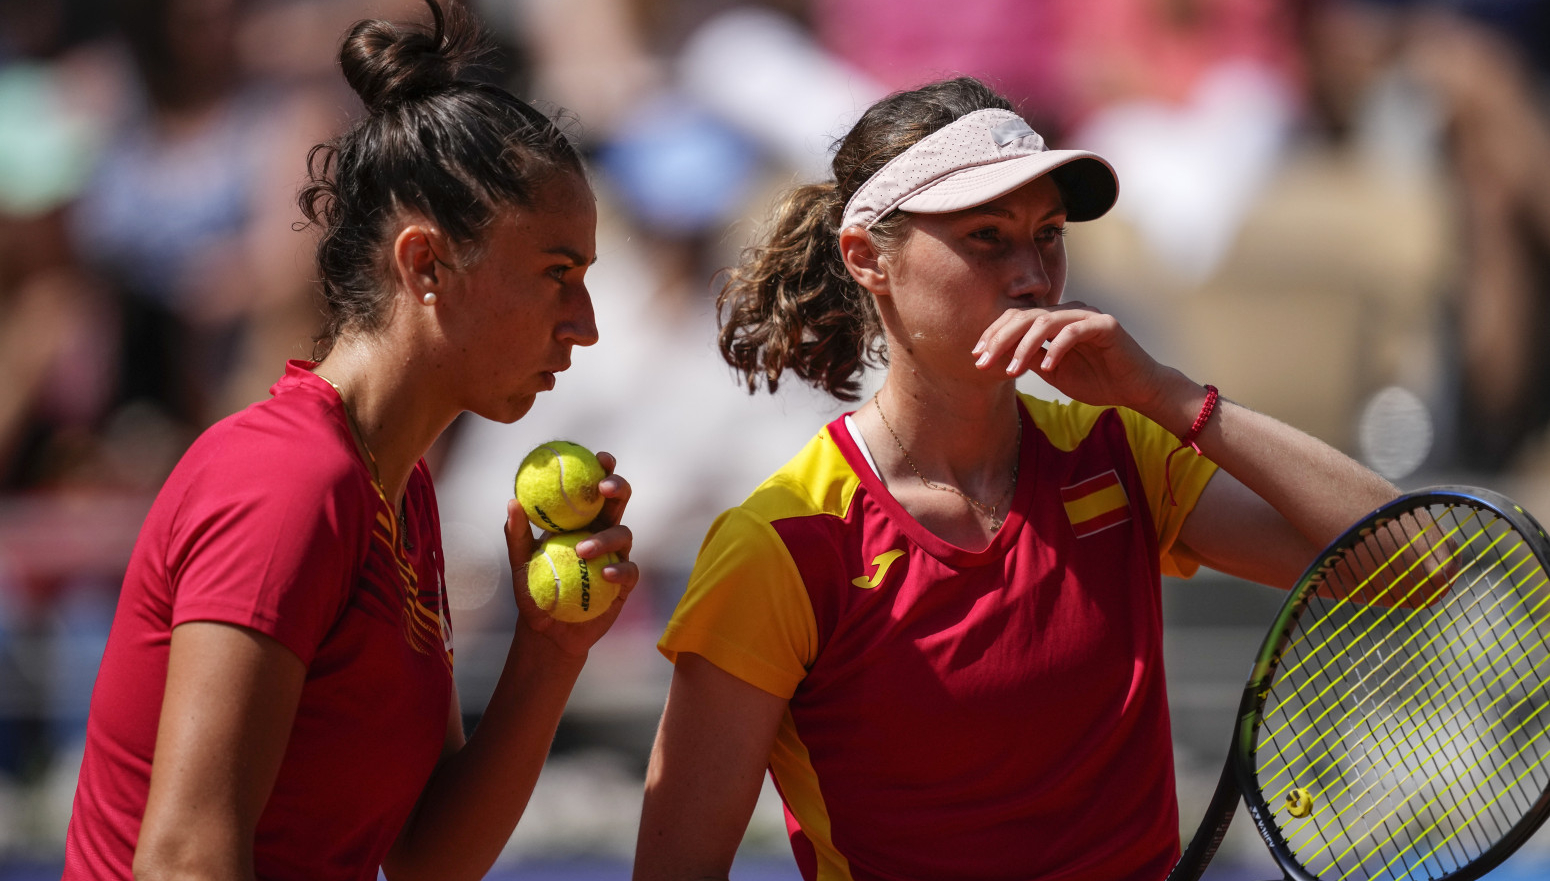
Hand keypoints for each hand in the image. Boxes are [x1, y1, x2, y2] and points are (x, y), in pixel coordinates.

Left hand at [505, 451, 637, 657]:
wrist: (548, 632)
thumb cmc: (533, 592)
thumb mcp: (519, 562)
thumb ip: (516, 534)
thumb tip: (512, 501)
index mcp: (580, 521)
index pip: (593, 489)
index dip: (602, 469)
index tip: (598, 458)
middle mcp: (602, 533)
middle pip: (619, 502)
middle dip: (617, 488)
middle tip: (603, 488)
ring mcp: (616, 557)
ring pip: (624, 534)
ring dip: (606, 537)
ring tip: (583, 550)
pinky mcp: (624, 583)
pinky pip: (629, 570)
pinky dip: (619, 569)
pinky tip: (605, 574)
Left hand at [973, 302, 1164, 409]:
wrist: (1136, 389)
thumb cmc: (1097, 380)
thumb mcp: (1054, 372)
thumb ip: (1030, 360)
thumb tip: (997, 357)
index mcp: (1054, 321)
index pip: (1016, 318)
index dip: (993, 334)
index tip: (977, 356)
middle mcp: (1068, 312)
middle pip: (1024, 315)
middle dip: (1000, 340)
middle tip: (984, 362)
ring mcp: (1087, 315)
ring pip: (1045, 322)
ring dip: (1023, 347)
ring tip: (1011, 371)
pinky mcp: (1105, 325)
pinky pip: (1073, 332)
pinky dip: (1056, 350)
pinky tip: (1047, 369)